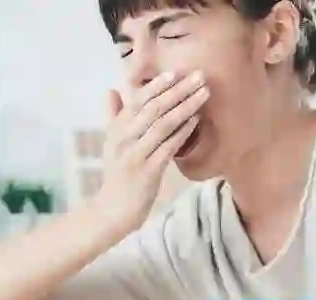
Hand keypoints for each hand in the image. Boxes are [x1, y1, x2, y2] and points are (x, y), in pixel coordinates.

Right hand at [95, 70, 208, 231]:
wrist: (113, 210)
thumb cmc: (117, 175)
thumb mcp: (111, 143)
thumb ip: (113, 116)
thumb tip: (111, 90)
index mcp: (116, 129)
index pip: (137, 100)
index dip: (156, 85)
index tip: (175, 72)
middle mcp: (124, 138)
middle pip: (153, 108)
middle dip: (177, 90)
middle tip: (198, 76)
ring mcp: (135, 154)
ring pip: (162, 124)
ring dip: (185, 106)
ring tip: (204, 94)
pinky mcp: (148, 171)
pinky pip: (168, 147)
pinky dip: (183, 132)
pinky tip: (196, 120)